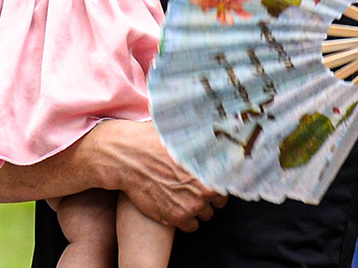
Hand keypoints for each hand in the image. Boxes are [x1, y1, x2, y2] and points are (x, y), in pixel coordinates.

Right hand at [86, 120, 224, 231]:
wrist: (128, 158)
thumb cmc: (154, 141)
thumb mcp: (182, 134)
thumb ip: (202, 139)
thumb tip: (215, 131)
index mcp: (210, 167)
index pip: (229, 183)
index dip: (220, 181)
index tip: (212, 179)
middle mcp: (205, 189)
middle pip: (219, 201)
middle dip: (210, 196)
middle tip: (196, 187)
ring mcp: (191, 205)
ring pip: (206, 215)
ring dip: (198, 208)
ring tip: (185, 196)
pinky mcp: (176, 217)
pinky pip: (192, 226)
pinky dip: (186, 219)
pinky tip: (177, 206)